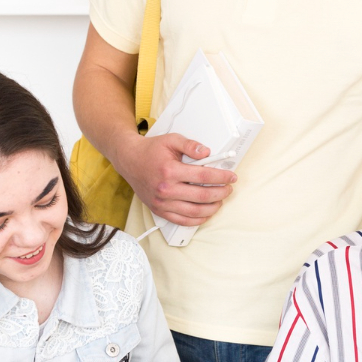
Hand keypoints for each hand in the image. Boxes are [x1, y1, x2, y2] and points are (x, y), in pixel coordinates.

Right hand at [117, 133, 236, 227]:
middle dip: (221, 193)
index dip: (222, 177)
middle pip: (202, 196)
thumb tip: (207, 152)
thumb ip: (190, 145)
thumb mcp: (171, 140)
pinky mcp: (159, 211)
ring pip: (195, 212)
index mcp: (170, 171)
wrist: (129, 160)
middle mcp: (166, 189)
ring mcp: (162, 203)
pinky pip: (183, 221)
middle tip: (228, 188)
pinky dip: (198, 220)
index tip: (231, 177)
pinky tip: (206, 213)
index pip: (204, 177)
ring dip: (213, 207)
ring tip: (220, 200)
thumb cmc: (150, 151)